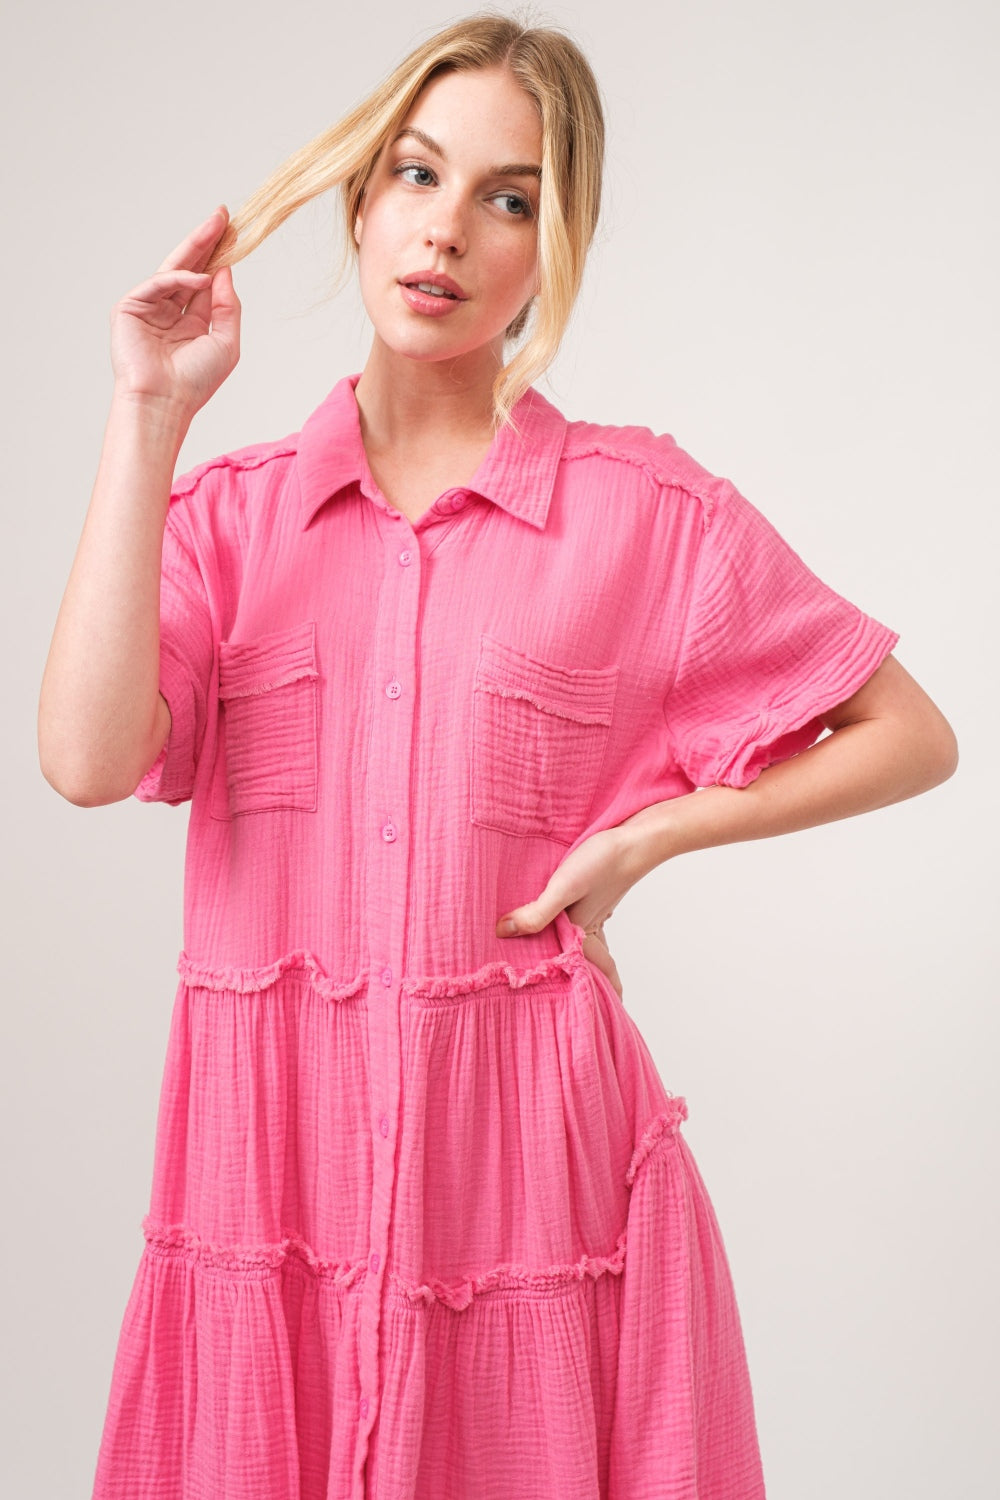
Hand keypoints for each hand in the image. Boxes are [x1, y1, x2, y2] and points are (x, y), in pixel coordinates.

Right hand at [110, 206, 240, 420]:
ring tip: (217, 226)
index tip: (234, 232)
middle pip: (190, 268)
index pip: (206, 281)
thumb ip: (228, 306)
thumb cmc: (195, 382)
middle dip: (206, 241)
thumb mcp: (226, 342)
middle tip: (222, 215)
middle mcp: (170, 312)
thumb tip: (225, 271)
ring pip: (173, 269)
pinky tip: (202, 277)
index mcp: (191, 322)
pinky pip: (158, 283)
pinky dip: (179, 279)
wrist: (165, 402)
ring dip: (195, 247)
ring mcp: (148, 308)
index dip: (219, 257)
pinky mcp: (130, 308)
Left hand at [495, 825, 643, 998]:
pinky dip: (573, 930)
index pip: (585, 974)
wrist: (634, 838)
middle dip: (581, 982)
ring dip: (577, 957)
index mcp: (582, 934)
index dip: (588, 994)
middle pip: (584, 963)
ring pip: (582, 943)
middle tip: (565, 1002)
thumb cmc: (603, 863)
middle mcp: (588, 928)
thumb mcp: (564, 888)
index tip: (584, 1015)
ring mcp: (593, 913)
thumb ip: (537, 912)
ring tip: (559, 970)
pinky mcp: (592, 896)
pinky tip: (563, 924)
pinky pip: (580, 922)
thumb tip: (503, 932)